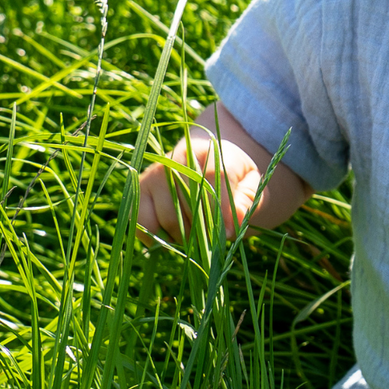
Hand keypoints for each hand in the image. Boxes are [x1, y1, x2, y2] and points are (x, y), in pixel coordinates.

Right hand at [138, 133, 263, 241]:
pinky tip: (173, 236)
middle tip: (212, 237)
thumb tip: (228, 229)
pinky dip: (158, 238)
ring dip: (184, 236)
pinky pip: (143, 223)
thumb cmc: (233, 180)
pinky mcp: (139, 191)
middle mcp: (176, 158)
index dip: (220, 210)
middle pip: (188, 204)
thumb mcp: (250, 187)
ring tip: (196, 235)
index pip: (212, 178)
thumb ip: (245, 203)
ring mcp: (153, 174)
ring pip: (167, 218)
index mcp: (209, 149)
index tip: (228, 232)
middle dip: (204, 229)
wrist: (207, 166)